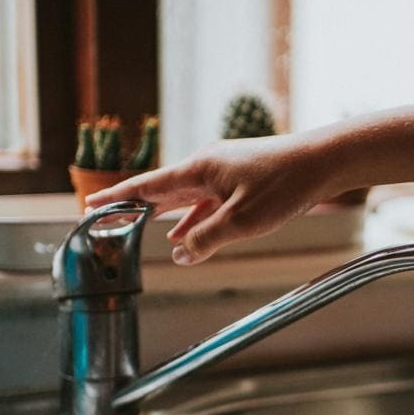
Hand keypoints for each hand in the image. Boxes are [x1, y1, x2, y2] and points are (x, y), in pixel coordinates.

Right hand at [85, 133, 338, 264]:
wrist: (324, 161)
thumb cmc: (285, 186)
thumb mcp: (242, 221)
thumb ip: (207, 238)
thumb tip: (180, 253)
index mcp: (197, 170)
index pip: (146, 186)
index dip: (116, 197)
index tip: (90, 206)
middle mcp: (206, 166)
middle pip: (160, 189)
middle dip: (133, 206)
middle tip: (106, 218)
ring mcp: (224, 171)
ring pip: (185, 197)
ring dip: (163, 216)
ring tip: (139, 231)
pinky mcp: (242, 179)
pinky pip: (207, 201)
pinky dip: (192, 218)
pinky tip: (186, 234)